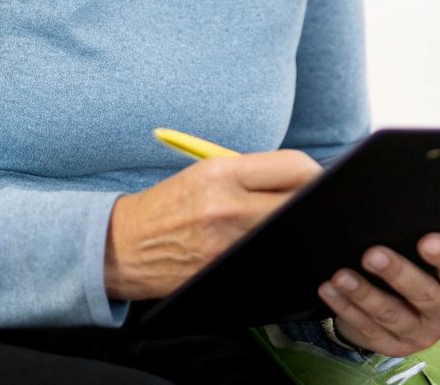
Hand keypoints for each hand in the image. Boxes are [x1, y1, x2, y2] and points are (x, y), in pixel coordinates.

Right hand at [103, 149, 322, 299]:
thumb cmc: (167, 206)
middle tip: (319, 208)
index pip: (295, 167)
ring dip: (301, 232)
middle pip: (299, 202)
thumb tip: (305, 178)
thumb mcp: (204, 173)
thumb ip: (253, 173)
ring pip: (290, 234)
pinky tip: (278, 252)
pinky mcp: (223, 271)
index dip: (316, 175)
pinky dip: (279, 256)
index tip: (319, 182)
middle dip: (315, 205)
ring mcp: (227, 243)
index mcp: (223, 172)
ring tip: (299, 228)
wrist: (120, 246)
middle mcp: (227, 205)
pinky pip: (269, 261)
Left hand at [317, 234, 439, 356]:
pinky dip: (346, 308)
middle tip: (372, 255)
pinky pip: (368, 328)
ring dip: (363, 294)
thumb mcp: (429, 261)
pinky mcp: (394, 347)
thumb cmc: (421, 271)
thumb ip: (420, 244)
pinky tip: (330, 290)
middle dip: (397, 273)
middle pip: (424, 295)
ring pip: (391, 314)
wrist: (409, 311)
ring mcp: (420, 336)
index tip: (426, 240)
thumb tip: (393, 219)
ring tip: (341, 276)